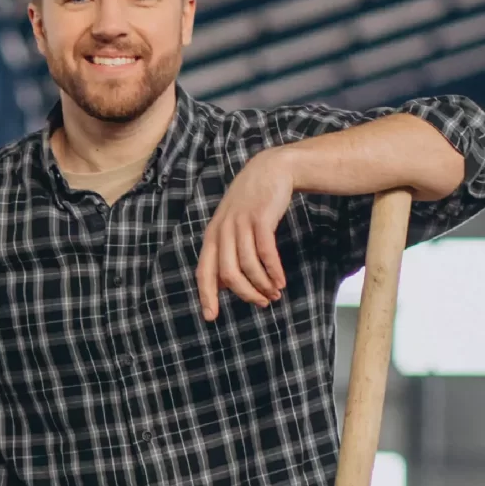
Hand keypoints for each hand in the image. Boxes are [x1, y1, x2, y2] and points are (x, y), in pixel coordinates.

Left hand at [196, 145, 296, 321]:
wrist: (272, 168)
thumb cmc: (252, 203)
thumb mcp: (231, 225)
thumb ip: (225, 251)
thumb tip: (222, 285)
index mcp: (212, 236)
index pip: (204, 272)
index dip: (206, 295)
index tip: (211, 317)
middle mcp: (222, 231)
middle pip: (228, 274)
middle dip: (245, 294)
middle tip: (261, 304)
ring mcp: (241, 224)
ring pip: (248, 266)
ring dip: (262, 285)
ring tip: (274, 294)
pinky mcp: (261, 218)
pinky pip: (265, 253)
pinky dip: (273, 271)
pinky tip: (280, 281)